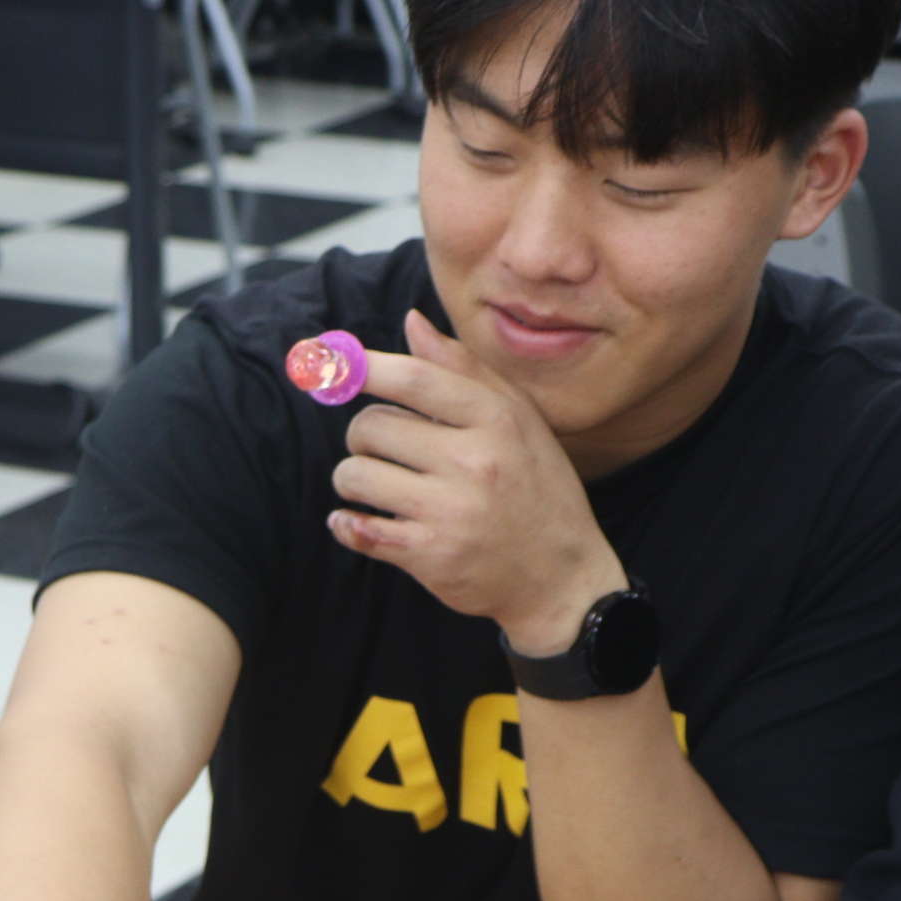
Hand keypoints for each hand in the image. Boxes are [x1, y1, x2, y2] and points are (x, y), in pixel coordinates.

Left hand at [330, 309, 627, 654]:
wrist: (561, 578)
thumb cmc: (538, 490)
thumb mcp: (520, 421)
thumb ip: (464, 370)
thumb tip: (411, 322)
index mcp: (497, 420)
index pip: (413, 379)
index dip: (364, 368)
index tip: (339, 364)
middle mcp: (474, 462)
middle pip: (371, 426)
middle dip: (362, 435)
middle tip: (380, 448)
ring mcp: (450, 512)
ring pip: (355, 476)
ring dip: (354, 481)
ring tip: (376, 488)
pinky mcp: (430, 556)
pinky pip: (359, 528)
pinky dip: (348, 523)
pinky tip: (358, 521)